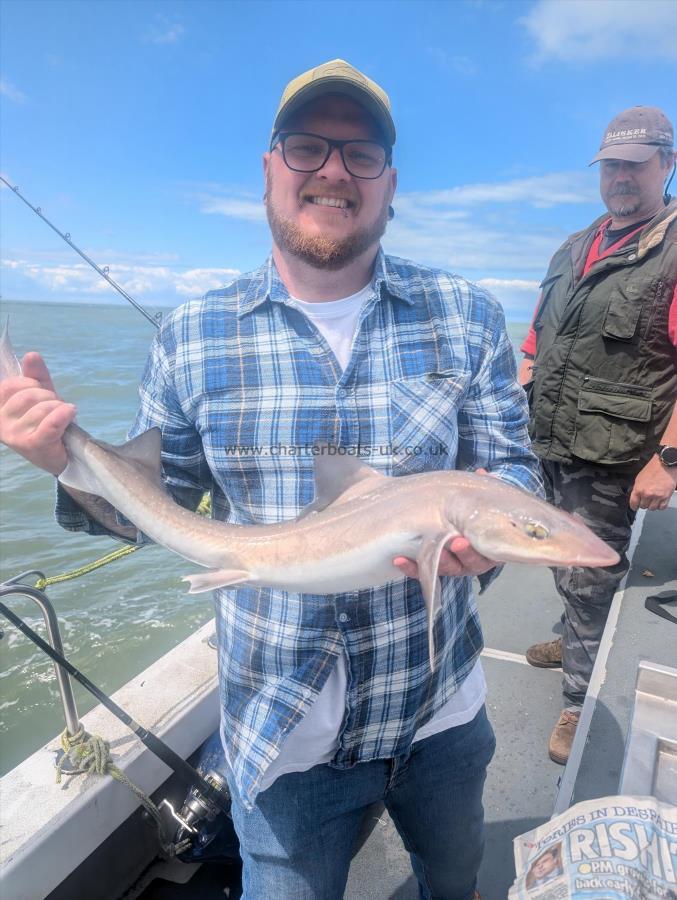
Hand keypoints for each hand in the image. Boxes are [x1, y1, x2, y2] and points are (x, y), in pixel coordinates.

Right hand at [0, 352, 75, 474]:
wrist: (59, 456)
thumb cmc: (46, 423)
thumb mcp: (40, 395)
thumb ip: (35, 376)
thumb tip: (31, 355)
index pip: (11, 385)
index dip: (32, 385)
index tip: (40, 395)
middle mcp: (0, 423)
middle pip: (29, 395)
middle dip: (49, 397)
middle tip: (55, 409)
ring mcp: (14, 435)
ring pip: (43, 407)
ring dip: (59, 408)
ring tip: (61, 418)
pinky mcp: (32, 444)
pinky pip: (51, 423)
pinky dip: (64, 414)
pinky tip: (70, 412)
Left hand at [394, 467, 497, 578]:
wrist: (458, 519)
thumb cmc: (474, 512)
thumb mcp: (480, 501)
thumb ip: (483, 489)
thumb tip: (481, 473)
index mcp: (487, 548)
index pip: (484, 554)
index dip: (473, 550)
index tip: (461, 539)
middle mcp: (471, 560)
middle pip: (468, 564)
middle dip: (460, 554)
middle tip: (454, 542)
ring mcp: (452, 566)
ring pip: (445, 568)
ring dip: (433, 560)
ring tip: (421, 551)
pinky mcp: (432, 568)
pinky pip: (421, 571)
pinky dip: (410, 568)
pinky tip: (399, 560)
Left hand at [629, 454, 676, 510]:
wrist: (665, 465)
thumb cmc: (653, 469)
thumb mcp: (639, 478)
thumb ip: (637, 489)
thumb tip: (636, 496)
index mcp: (638, 489)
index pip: (633, 503)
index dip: (634, 506)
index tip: (635, 507)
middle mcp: (647, 494)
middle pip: (643, 506)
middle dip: (644, 503)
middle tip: (647, 499)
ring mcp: (657, 496)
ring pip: (652, 508)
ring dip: (652, 505)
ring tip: (654, 500)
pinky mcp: (666, 497)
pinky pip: (662, 507)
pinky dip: (660, 506)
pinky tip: (660, 501)